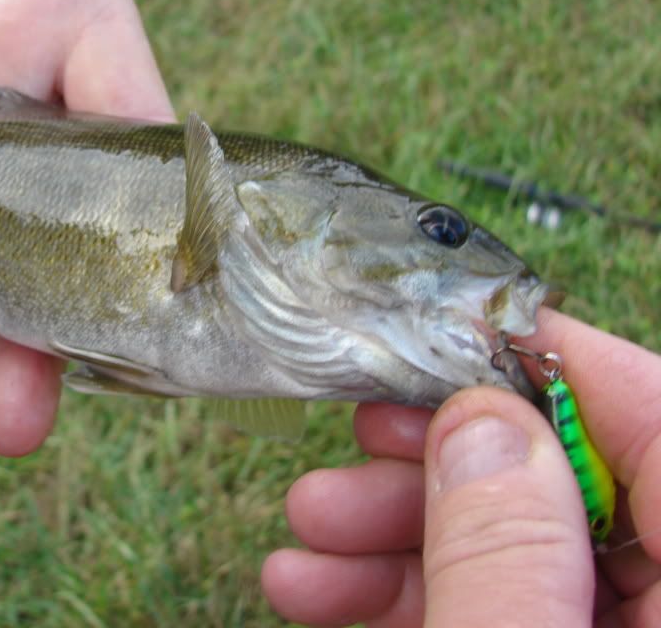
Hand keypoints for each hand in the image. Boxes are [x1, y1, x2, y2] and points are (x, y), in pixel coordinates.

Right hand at [262, 309, 660, 625]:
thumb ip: (506, 550)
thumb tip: (478, 417)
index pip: (657, 418)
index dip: (550, 359)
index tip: (442, 333)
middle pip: (571, 480)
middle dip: (443, 458)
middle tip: (355, 444)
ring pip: (518, 544)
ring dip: (401, 527)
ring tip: (309, 524)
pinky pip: (494, 602)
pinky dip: (408, 588)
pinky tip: (321, 584)